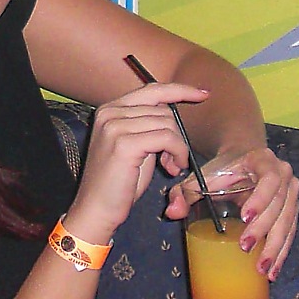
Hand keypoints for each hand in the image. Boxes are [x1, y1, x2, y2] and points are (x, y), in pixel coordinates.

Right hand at [66, 83, 209, 243]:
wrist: (96, 209)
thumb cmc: (118, 182)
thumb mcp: (134, 145)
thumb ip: (147, 124)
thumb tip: (174, 110)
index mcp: (109, 109)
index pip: (151, 90)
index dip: (180, 90)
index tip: (203, 94)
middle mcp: (109, 112)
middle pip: (163, 110)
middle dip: (176, 134)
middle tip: (173, 160)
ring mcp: (115, 126)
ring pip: (167, 124)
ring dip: (178, 147)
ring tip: (170, 166)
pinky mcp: (124, 144)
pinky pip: (167, 138)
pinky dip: (177, 152)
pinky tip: (172, 168)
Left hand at [166, 147, 298, 280]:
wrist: (244, 160)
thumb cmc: (222, 170)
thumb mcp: (202, 176)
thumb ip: (183, 191)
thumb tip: (171, 213)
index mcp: (263, 161)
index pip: (269, 179)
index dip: (260, 198)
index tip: (245, 217)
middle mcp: (284, 174)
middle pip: (279, 204)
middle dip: (263, 229)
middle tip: (245, 248)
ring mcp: (291, 193)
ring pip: (287, 221)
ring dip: (276, 247)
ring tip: (261, 268)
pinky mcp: (292, 209)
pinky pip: (290, 232)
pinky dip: (282, 252)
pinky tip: (272, 270)